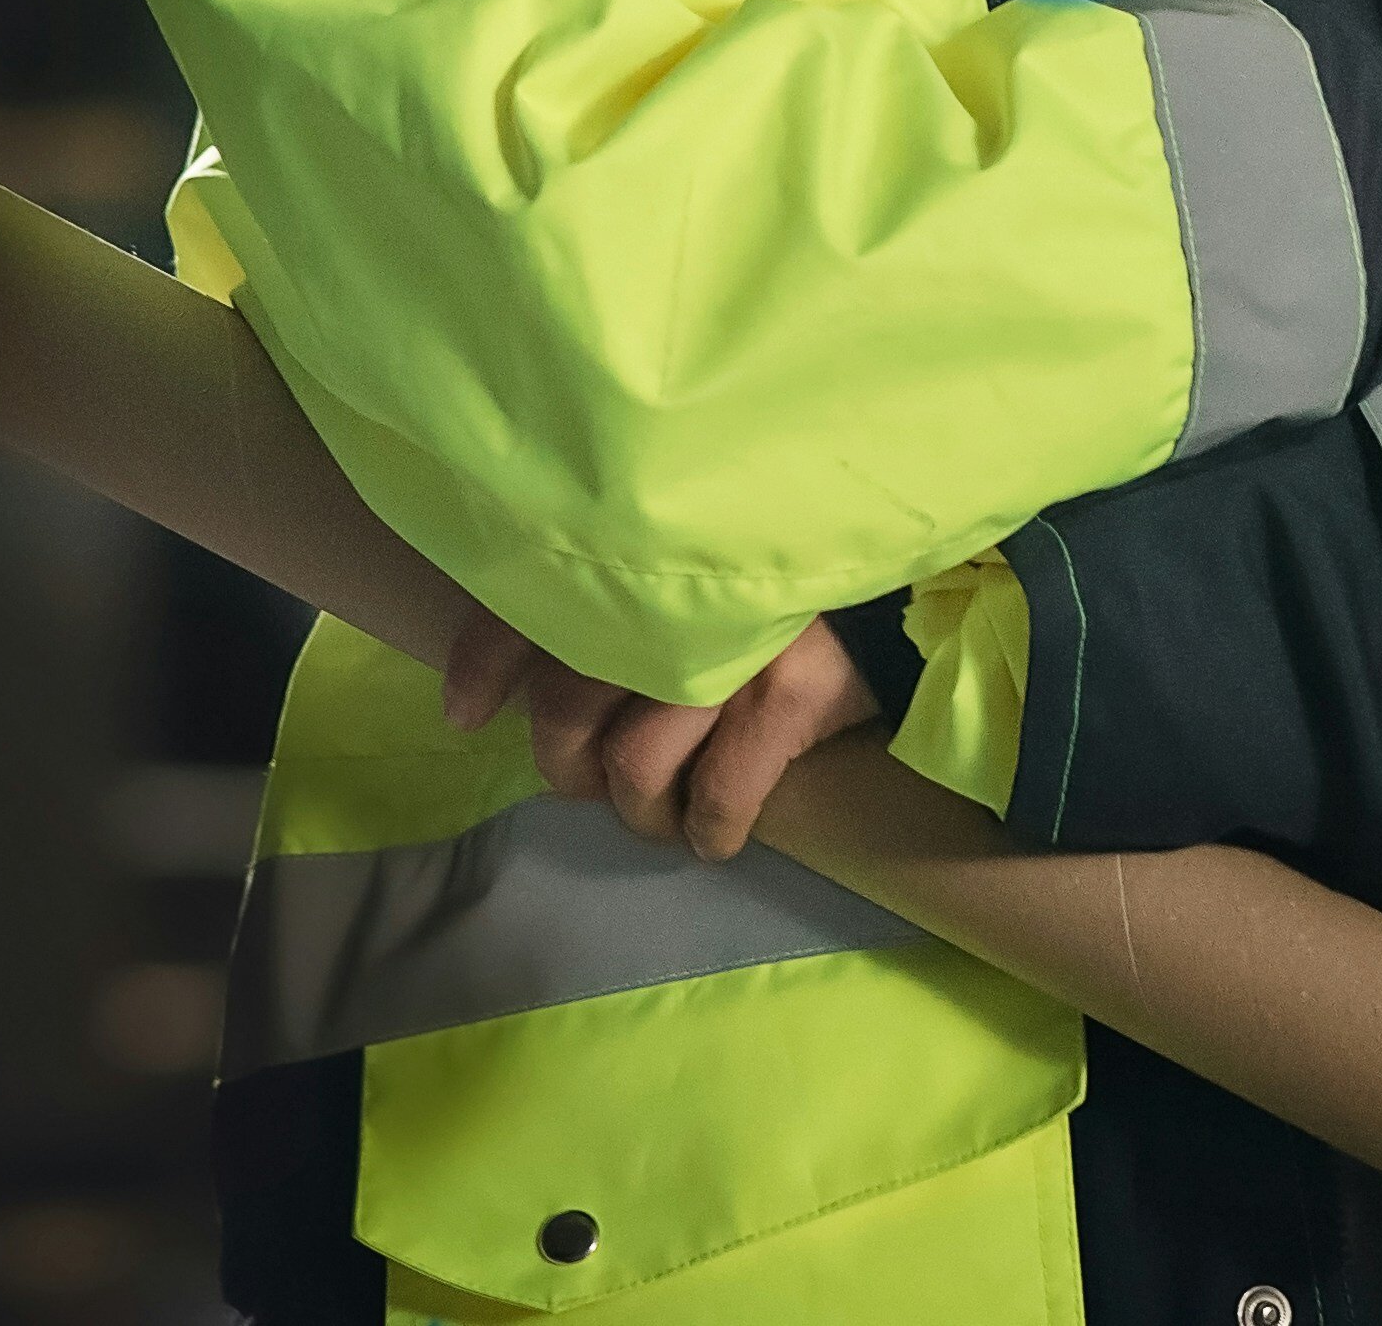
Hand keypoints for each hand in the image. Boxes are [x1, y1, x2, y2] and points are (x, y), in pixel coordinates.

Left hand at [442, 602, 880, 862]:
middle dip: (571, 763)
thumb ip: (583, 603)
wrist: (915, 579)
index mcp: (639, 548)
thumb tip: (471, 706)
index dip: (484, 669)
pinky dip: (704, 831)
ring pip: (633, 768)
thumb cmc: (776, 572)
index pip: (525, 607)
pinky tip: (711, 833)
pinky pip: (718, 801)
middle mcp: (676, 591)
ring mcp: (737, 643)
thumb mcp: (679, 566)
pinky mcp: (796, 693)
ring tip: (662, 803)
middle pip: (567, 708)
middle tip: (596, 773)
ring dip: (641, 809)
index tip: (466, 716)